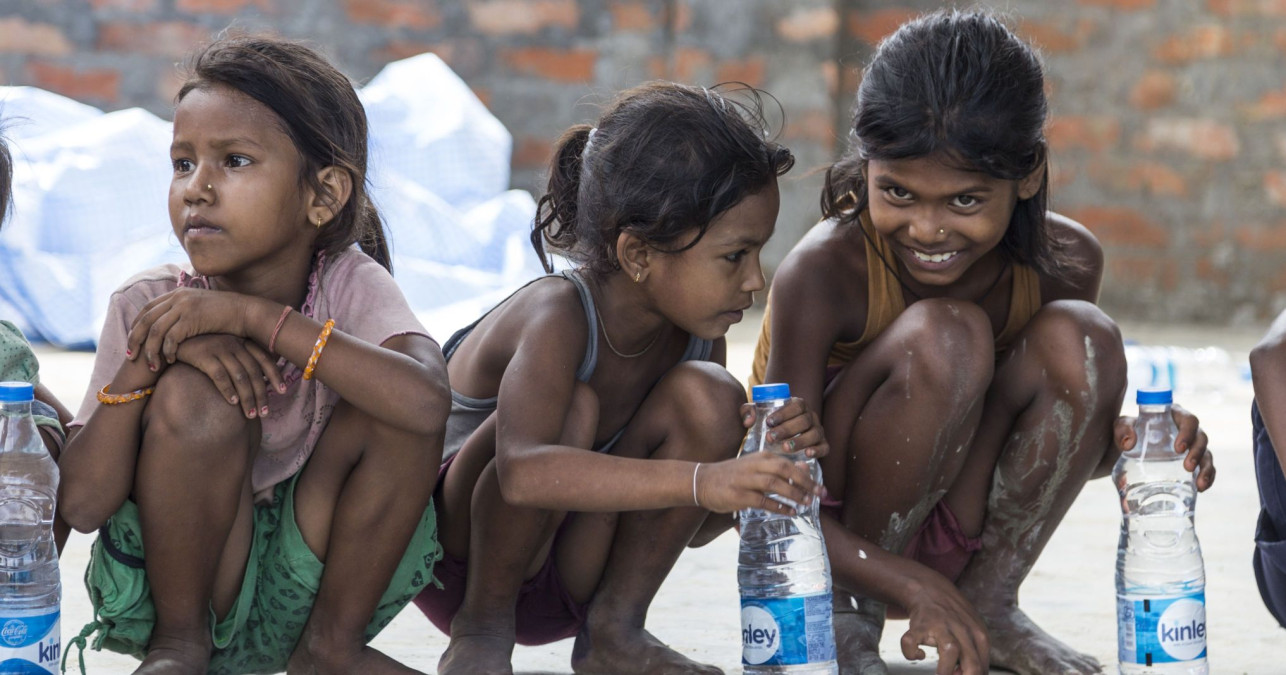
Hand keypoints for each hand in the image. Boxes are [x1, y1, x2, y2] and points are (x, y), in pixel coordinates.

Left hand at [126, 288, 250, 370]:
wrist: (246, 312)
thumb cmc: (226, 316)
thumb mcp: (200, 309)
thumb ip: (183, 313)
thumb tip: (169, 327)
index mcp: (177, 293)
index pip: (147, 309)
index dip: (136, 327)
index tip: (133, 343)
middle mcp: (178, 297)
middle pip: (145, 320)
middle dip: (135, 340)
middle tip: (131, 357)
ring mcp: (185, 306)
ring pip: (155, 330)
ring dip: (150, 350)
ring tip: (151, 366)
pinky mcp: (193, 318)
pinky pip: (171, 337)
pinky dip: (167, 351)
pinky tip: (171, 360)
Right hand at [174, 334, 283, 418]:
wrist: (172, 339)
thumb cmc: (202, 348)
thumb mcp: (224, 349)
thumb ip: (240, 360)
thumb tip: (261, 379)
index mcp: (241, 341)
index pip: (264, 358)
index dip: (275, 375)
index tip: (283, 391)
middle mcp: (233, 343)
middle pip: (254, 372)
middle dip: (261, 394)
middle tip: (265, 412)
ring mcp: (219, 348)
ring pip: (240, 376)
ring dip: (247, 398)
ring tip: (250, 415)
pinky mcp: (203, 355)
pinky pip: (220, 375)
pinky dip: (228, 390)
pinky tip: (233, 403)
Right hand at [694, 453, 821, 514]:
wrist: (702, 480)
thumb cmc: (733, 474)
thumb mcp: (756, 466)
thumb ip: (779, 467)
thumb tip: (805, 468)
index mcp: (760, 457)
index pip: (788, 462)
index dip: (805, 475)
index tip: (819, 486)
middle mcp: (754, 465)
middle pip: (784, 469)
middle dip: (804, 482)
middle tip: (818, 494)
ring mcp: (746, 480)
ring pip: (775, 484)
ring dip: (793, 494)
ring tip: (806, 503)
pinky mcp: (739, 495)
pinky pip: (763, 501)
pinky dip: (778, 506)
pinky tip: (789, 512)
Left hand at [740, 396, 829, 458]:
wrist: (780, 443)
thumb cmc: (768, 426)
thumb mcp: (757, 416)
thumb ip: (748, 412)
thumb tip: (748, 421)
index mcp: (798, 406)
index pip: (795, 406)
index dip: (784, 413)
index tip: (769, 422)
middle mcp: (811, 417)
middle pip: (804, 420)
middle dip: (787, 429)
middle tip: (770, 438)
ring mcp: (818, 431)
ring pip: (814, 434)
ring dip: (800, 441)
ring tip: (784, 448)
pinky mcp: (823, 445)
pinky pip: (824, 447)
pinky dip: (818, 450)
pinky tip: (807, 454)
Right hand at [899, 569, 989, 674]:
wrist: (929, 589)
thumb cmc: (954, 617)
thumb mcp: (972, 632)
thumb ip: (975, 656)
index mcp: (978, 634)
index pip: (982, 666)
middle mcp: (961, 629)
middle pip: (972, 662)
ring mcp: (940, 626)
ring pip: (950, 650)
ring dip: (945, 670)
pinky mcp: (919, 625)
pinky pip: (912, 643)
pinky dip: (911, 653)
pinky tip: (918, 654)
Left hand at [1114, 403, 1214, 490]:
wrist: (1127, 448)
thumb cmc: (1128, 431)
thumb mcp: (1121, 426)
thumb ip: (1122, 430)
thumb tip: (1129, 443)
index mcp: (1175, 416)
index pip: (1189, 420)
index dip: (1188, 433)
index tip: (1179, 449)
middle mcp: (1187, 431)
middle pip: (1201, 438)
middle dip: (1197, 453)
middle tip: (1187, 467)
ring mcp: (1192, 447)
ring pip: (1207, 455)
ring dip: (1206, 469)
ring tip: (1199, 484)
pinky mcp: (1193, 462)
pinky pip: (1207, 469)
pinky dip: (1208, 478)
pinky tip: (1201, 488)